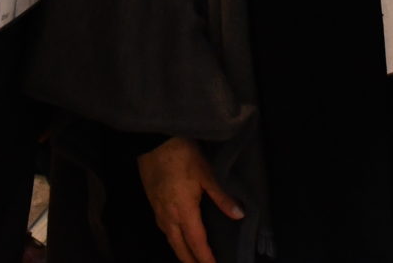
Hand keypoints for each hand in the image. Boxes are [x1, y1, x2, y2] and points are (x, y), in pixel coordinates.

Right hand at [138, 135, 242, 262]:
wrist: (155, 142)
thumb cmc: (183, 155)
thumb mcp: (207, 173)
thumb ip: (222, 197)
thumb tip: (239, 214)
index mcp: (184, 211)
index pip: (196, 242)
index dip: (205, 258)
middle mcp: (168, 216)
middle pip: (180, 248)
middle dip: (191, 261)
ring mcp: (158, 211)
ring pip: (170, 240)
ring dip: (181, 253)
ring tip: (192, 260)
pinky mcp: (153, 204)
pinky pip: (164, 230)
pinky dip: (173, 240)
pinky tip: (178, 239)